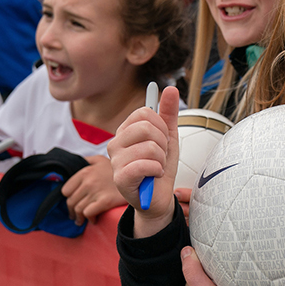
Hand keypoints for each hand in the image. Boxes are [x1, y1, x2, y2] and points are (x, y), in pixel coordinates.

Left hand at [63, 161, 126, 224]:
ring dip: (79, 218)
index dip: (69, 198)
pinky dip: (89, 218)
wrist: (137, 177)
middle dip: (72, 210)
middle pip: (71, 202)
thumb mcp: (100, 160)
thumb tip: (74, 165)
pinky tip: (93, 219)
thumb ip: (86, 161)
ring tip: (82, 220)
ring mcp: (96, 192)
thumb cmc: (118, 169)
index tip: (73, 201)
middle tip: (75, 215)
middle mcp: (88, 182)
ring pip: (79, 209)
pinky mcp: (106, 201)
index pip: (66, 190)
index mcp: (85, 172)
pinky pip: (89, 213)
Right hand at [108, 86, 180, 236]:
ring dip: (161, 159)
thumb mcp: (168, 138)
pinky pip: (145, 165)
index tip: (161, 140)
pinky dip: (157, 170)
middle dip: (163, 143)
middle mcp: (115, 144)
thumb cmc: (160, 167)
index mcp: (125, 132)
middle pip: (147, 127)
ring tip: (156, 168)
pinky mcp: (120, 179)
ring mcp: (115, 161)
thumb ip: (168, 113)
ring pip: (150, 147)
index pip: (145, 113)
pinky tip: (153, 176)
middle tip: (160, 156)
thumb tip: (170, 87)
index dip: (161, 126)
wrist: (158, 197)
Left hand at [182, 246, 246, 285]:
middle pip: (204, 269)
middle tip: (223, 244)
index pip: (193, 262)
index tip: (208, 239)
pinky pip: (226, 285)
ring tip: (231, 256)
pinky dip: (229, 278)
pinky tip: (237, 276)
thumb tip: (186, 250)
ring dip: (221, 268)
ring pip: (215, 277)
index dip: (199, 250)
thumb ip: (193, 271)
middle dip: (211, 258)